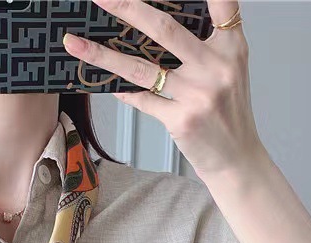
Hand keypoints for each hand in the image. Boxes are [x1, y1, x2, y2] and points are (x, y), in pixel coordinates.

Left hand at [62, 0, 267, 180]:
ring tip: (74, 42)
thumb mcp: (230, 70)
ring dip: (103, 54)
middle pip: (165, 29)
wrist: (236, 159)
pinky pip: (142, 99)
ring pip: (142, 68)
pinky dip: (121, 90)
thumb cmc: (227, 113)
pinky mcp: (181, 120)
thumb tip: (160, 22)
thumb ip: (207, 43)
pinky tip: (101, 81)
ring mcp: (198, 95)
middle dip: (127, 8)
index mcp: (231, 48)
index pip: (222, 4)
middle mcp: (217, 67)